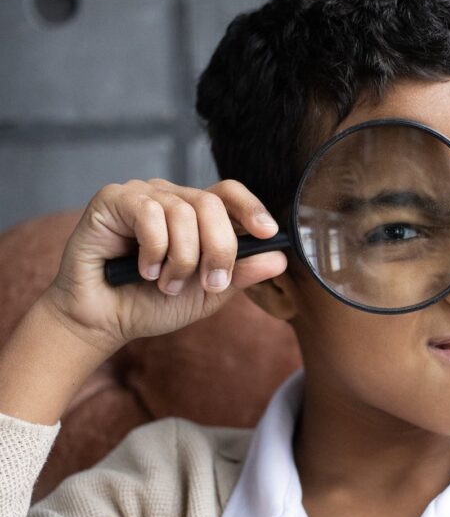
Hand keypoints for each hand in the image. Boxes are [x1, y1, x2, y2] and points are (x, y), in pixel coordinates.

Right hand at [42, 178, 287, 352]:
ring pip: (183, 211)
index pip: (229, 193)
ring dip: (182, 259)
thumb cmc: (151, 304)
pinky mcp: (112, 200)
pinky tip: (143, 269)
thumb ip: (240, 273)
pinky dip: (154, 249)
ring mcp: (141, 195)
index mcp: (194, 214)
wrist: (104, 322)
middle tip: (208, 283)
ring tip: (165, 284)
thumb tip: (279, 258)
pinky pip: (149, 213)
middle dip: (218, 248)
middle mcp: (169, 197)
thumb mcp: (207, 293)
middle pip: (211, 203)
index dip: (251, 208)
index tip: (267, 233)